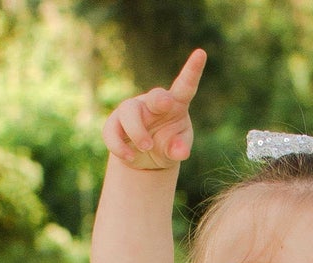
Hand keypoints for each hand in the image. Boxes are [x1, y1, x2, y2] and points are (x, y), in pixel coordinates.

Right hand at [102, 48, 205, 171]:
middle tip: (166, 104)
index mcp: (175, 104)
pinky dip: (119, 146)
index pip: (185, 87)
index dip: (192, 71)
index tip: (201, 53)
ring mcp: (132, 111)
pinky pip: (112, 130)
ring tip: (146, 147)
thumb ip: (179, 149)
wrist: (146, 159)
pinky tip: (129, 157)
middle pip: (155, 96)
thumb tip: (181, 152)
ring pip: (129, 112)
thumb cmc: (167, 146)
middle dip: (159, 99)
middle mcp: (153, 103)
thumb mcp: (176, 150)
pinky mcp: (115, 124)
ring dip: (137, 131)